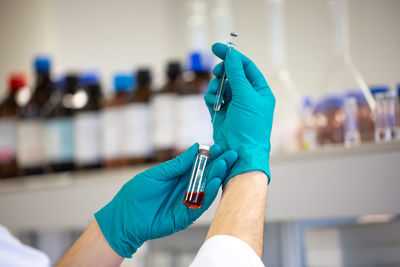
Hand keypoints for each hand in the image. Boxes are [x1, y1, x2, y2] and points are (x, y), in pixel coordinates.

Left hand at [94, 143, 236, 257]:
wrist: (125, 217)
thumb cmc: (136, 193)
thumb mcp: (157, 174)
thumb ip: (177, 164)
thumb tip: (196, 148)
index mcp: (179, 175)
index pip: (199, 164)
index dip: (210, 156)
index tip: (219, 147)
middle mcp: (185, 187)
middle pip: (207, 175)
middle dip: (219, 164)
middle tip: (231, 154)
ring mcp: (187, 201)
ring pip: (206, 189)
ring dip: (217, 177)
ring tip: (224, 166)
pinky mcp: (186, 215)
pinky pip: (200, 205)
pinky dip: (209, 194)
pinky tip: (215, 183)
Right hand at [204, 43, 274, 182]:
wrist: (239, 152)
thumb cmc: (249, 126)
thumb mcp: (245, 96)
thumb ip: (236, 74)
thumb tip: (231, 55)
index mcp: (259, 92)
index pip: (246, 67)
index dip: (233, 57)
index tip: (218, 48)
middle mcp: (247, 97)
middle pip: (232, 75)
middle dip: (222, 73)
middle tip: (217, 73)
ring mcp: (234, 106)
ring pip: (221, 87)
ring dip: (216, 86)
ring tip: (215, 92)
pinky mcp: (222, 115)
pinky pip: (213, 100)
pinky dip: (210, 98)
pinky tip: (212, 102)